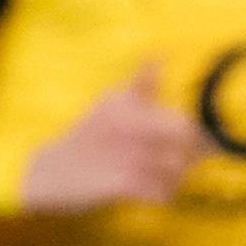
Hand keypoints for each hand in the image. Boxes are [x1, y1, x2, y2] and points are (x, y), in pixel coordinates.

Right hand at [21, 66, 202, 210]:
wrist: (49, 172)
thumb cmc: (89, 138)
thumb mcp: (111, 103)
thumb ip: (141, 83)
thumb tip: (161, 51)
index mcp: (128, 104)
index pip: (183, 121)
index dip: (197, 136)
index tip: (196, 145)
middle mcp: (128, 125)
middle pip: (186, 140)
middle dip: (190, 155)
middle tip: (179, 164)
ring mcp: (125, 155)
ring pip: (177, 169)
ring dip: (176, 178)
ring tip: (162, 179)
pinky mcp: (120, 183)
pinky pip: (161, 192)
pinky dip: (163, 195)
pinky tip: (152, 193)